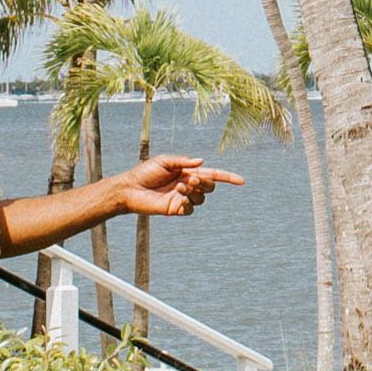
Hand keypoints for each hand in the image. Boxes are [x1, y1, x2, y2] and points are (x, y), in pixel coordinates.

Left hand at [106, 156, 246, 222]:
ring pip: (201, 198)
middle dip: (205, 182)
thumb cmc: (145, 172)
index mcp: (187, 172)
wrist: (130, 188)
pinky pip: (190, 209)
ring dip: (194, 191)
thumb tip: (201, 162)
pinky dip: (188, 203)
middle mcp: (188, 185)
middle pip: (209, 187)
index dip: (227, 177)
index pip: (212, 175)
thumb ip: (183, 161)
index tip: (241, 181)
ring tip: (179, 187)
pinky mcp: (175, 209)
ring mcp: (182, 198)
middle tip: (191, 179)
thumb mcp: (164, 161)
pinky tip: (178, 198)